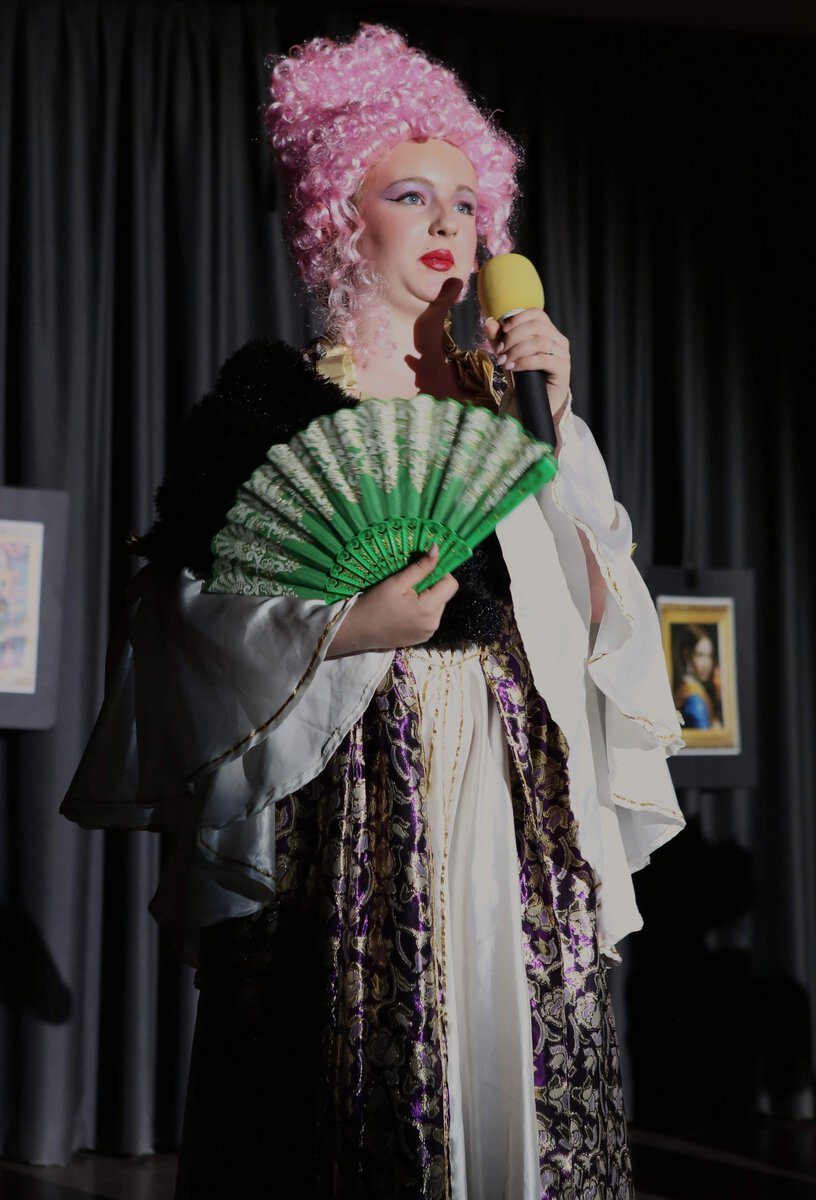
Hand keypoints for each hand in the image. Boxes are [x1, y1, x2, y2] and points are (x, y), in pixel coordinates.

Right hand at [326, 544, 458, 656]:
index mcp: (429, 609)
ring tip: (404, 600)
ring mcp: (428, 633)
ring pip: (436, 607)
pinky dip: (420, 612)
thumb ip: (420, 567)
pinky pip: (429, 619)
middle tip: (408, 586)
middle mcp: (434, 624)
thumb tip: (437, 548)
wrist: (357, 631)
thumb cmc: (374, 605)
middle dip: (430, 587)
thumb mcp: (397, 582)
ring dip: (426, 599)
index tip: (422, 571)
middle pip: (444, 596)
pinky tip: (403, 612)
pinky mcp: (421, 639)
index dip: (440, 574)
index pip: (451, 585)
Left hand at [485, 310, 570, 417]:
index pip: (537, 313)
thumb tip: (489, 321)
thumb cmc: (523, 376)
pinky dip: (524, 362)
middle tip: (500, 350)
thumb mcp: (508, 355)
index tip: (503, 330)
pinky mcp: (562, 369)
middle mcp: (558, 340)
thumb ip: (499, 339)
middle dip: (514, 336)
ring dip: (517, 350)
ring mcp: (563, 354)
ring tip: (504, 361)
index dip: (519, 318)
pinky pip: (543, 360)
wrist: (533, 402)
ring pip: (540, 342)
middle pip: (537, 326)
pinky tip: (513, 367)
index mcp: (548, 332)